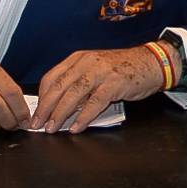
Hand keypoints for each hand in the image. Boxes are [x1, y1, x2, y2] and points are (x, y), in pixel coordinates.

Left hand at [29, 45, 167, 132]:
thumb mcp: (95, 69)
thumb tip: (59, 106)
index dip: (41, 97)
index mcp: (78, 58)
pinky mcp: (114, 83)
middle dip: (45, 108)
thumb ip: (78, 82)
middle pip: (59, 87)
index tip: (36, 113)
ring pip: (73, 95)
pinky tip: (76, 127)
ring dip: (60, 114)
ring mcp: (100, 72)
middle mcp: (87, 62)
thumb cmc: (121, 69)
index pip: (52, 77)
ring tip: (53, 128)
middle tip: (38, 125)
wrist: (150, 62)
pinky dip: (83, 117)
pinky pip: (94, 103)